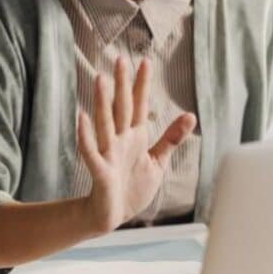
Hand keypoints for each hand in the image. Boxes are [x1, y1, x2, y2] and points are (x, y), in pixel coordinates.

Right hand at [78, 57, 196, 233]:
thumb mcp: (157, 161)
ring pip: (105, 124)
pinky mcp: (101, 171)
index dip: (142, 85)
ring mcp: (108, 153)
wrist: (114, 215)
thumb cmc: (132, 186)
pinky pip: (91, 151)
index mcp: (134, 136)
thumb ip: (170, 138)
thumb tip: (190, 115)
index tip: (145, 62)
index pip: (139, 105)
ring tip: (100, 80)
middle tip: (120, 59)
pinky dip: (85, 136)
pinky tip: (82, 118)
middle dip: (122, 84)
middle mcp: (120, 140)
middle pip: (121, 108)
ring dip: (102, 102)